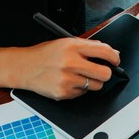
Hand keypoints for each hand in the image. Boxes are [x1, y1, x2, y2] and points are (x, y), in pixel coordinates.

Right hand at [0, 38, 120, 99]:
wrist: (23, 67)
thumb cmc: (45, 55)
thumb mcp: (65, 43)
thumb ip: (88, 47)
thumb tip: (112, 54)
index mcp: (72, 46)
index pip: (104, 52)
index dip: (114, 58)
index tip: (115, 61)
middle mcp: (70, 63)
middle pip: (105, 74)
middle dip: (105, 73)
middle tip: (100, 72)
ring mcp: (67, 80)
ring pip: (96, 86)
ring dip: (92, 83)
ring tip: (79, 76)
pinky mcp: (64, 93)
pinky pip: (83, 94)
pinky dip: (79, 90)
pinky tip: (67, 82)